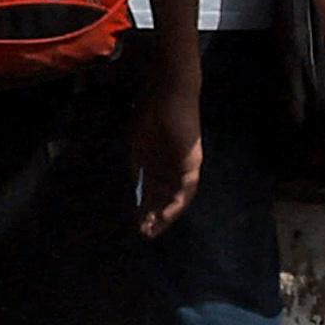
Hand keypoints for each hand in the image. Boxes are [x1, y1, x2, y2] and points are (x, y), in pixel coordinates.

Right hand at [133, 56, 205, 237]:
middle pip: (165, 198)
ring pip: (177, 198)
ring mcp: (184, 166)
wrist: (168, 92)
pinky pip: (186, 189)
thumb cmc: (150, 110)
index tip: (134, 222)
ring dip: (166, 215)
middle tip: (143, 233)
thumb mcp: (137, 143)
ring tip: (153, 229)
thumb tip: (132, 185)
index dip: (144, 207)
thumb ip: (136, 164)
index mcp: (160, 162)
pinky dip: (176, 204)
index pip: (153, 190)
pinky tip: (166, 215)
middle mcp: (174, 168)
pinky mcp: (192, 163)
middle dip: (154, 216)